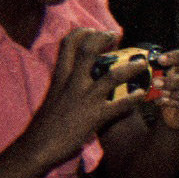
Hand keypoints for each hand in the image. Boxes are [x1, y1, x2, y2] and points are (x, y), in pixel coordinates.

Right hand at [24, 28, 142, 166]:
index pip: (67, 45)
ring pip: (110, 76)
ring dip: (130, 68)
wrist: (36, 147)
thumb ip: (64, 84)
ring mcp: (84, 100)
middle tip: (116, 35)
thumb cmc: (44, 125)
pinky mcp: (94, 117)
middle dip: (104, 39)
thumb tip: (75, 76)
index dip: (82, 33)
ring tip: (142, 64)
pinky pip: (119, 105)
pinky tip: (142, 95)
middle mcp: (72, 84)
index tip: (94, 30)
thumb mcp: (52, 97)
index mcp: (59, 78)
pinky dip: (133, 99)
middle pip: (88, 51)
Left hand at [150, 49, 178, 130]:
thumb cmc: (164, 89)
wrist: (170, 112)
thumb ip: (154, 72)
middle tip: (156, 83)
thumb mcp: (158, 78)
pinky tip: (162, 102)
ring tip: (161, 94)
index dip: (176, 57)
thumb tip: (141, 65)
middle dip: (174, 81)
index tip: (160, 60)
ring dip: (177, 94)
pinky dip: (175, 104)